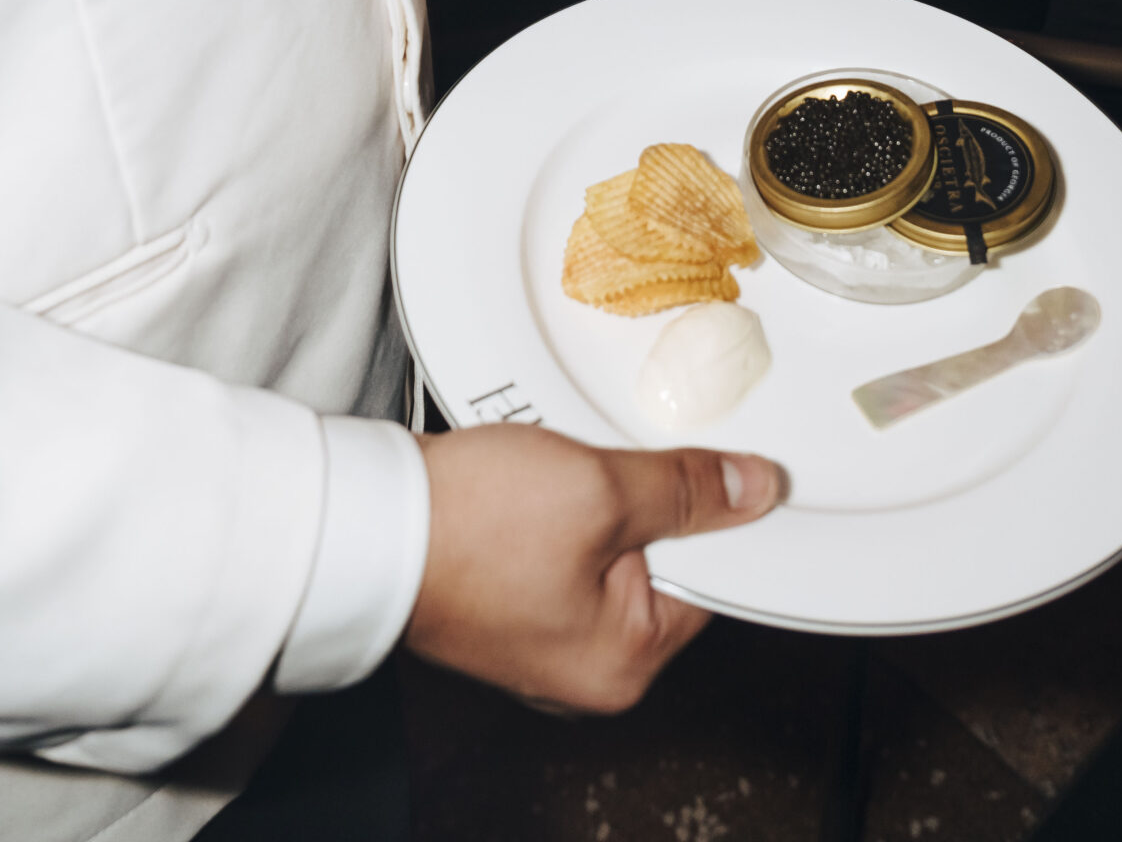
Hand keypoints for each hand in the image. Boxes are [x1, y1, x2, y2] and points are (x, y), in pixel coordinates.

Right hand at [406, 425, 783, 711]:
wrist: (365, 520)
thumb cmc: (470, 524)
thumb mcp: (602, 490)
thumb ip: (687, 490)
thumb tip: (755, 490)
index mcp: (623, 664)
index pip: (713, 579)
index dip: (720, 511)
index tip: (725, 462)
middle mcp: (584, 668)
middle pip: (661, 564)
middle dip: (652, 500)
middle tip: (629, 454)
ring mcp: (542, 639)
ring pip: (610, 548)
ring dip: (605, 497)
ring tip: (572, 466)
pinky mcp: (507, 602)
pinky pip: (565, 549)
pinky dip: (565, 507)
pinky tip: (545, 475)